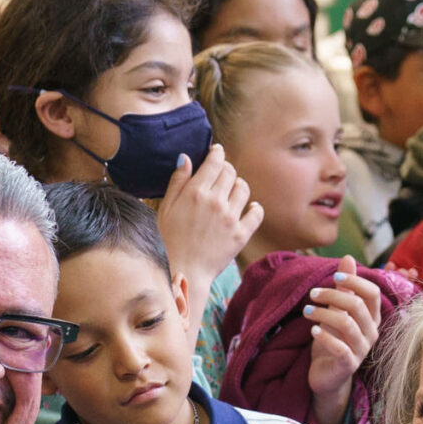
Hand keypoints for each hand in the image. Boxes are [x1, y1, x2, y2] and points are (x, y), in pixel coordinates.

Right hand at [155, 145, 262, 281]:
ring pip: (244, 188)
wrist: (183, 271)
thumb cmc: (169, 239)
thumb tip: (186, 158)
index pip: (214, 162)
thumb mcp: (166, 207)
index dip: (217, 153)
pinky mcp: (241, 234)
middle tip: (221, 175)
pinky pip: (256, 213)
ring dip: (238, 186)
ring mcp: (230, 218)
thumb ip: (177, 181)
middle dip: (226, 169)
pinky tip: (250, 208)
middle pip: (230, 171)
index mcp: (196, 192)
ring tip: (232, 192)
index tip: (217, 152)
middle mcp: (215, 202)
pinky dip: (255, 208)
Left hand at [304, 259, 383, 423]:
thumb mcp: (337, 310)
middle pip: (357, 306)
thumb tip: (348, 258)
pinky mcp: (348, 365)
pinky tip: (312, 330)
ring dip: (323, 314)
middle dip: (332, 295)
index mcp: (372, 317)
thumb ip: (345, 287)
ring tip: (306, 311)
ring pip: (347, 324)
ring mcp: (361, 350)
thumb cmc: (334, 339)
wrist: (327, 374)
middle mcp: (371, 332)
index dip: (355, 281)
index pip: (372, 293)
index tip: (334, 277)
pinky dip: (324, 337)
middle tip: (311, 294)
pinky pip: (340, 348)